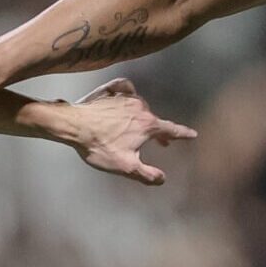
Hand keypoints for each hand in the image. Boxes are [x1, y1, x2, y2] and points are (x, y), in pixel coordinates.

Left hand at [58, 77, 195, 185]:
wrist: (73, 125)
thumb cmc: (99, 146)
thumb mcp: (126, 167)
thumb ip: (147, 174)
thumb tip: (162, 179)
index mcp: (147, 125)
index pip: (172, 130)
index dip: (183, 134)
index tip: (193, 134)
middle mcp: (140, 107)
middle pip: (155, 120)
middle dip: (160, 131)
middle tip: (163, 142)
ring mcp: (124, 97)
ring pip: (141, 106)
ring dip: (144, 116)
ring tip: (140, 124)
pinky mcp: (110, 91)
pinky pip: (125, 88)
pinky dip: (129, 92)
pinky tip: (127, 94)